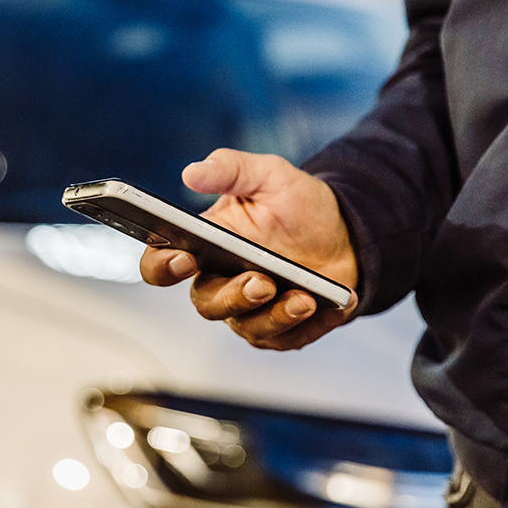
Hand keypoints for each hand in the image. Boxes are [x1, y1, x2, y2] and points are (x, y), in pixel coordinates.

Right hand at [139, 148, 358, 350]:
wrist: (345, 231)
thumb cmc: (297, 204)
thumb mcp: (268, 174)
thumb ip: (230, 169)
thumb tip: (192, 173)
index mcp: (204, 245)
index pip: (162, 263)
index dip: (163, 266)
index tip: (184, 258)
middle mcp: (220, 282)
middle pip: (206, 304)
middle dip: (232, 297)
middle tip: (261, 282)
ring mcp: (250, 310)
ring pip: (248, 327)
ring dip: (275, 316)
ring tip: (304, 297)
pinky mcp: (282, 330)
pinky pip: (289, 338)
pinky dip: (313, 324)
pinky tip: (335, 305)